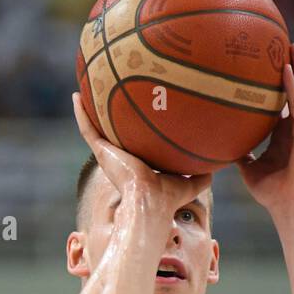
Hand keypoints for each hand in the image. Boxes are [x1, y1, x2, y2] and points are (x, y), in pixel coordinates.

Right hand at [72, 92, 211, 216]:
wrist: (150, 203)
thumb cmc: (168, 198)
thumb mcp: (189, 183)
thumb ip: (201, 175)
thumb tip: (218, 166)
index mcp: (139, 165)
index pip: (135, 145)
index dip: (135, 132)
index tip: (137, 116)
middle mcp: (122, 158)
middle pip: (113, 134)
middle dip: (111, 118)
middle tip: (108, 97)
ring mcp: (109, 154)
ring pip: (95, 128)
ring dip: (88, 111)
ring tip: (84, 90)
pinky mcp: (101, 152)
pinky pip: (87, 128)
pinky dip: (80, 113)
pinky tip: (75, 96)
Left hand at [237, 42, 293, 216]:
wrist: (292, 207)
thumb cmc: (273, 194)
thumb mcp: (250, 171)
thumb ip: (240, 156)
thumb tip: (220, 146)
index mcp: (284, 135)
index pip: (280, 104)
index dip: (276, 86)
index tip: (267, 66)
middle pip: (293, 92)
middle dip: (290, 68)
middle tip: (283, 45)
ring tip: (292, 46)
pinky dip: (293, 87)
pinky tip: (286, 70)